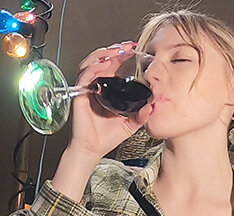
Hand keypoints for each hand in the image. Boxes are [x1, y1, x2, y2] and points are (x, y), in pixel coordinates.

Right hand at [67, 41, 153, 158]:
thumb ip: (141, 115)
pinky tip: (103, 66)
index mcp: (108, 91)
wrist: (92, 149)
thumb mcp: (130, 124)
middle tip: (127, 48)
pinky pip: (85, 76)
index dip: (122, 57)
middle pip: (102, 60)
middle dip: (114, 51)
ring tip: (116, 53)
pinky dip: (93, 69)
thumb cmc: (107, 137)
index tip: (134, 51)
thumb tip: (153, 106)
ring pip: (92, 63)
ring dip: (103, 55)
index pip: (114, 67)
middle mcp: (97, 87)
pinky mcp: (80, 95)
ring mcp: (88, 89)